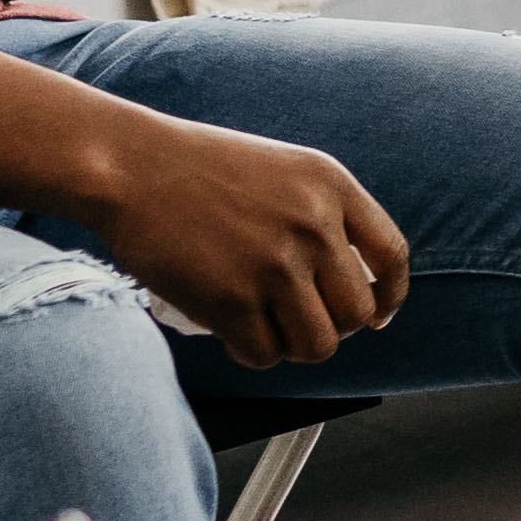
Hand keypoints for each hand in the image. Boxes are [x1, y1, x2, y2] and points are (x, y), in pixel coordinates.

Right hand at [69, 112, 412, 364]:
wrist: (127, 165)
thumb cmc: (196, 168)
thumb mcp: (282, 169)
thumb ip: (322, 216)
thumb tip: (351, 286)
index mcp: (331, 186)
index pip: (392, 257)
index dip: (390, 296)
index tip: (378, 315)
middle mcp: (312, 226)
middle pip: (356, 314)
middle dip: (331, 327)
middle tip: (298, 320)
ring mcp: (273, 265)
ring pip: (317, 345)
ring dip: (293, 346)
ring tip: (267, 328)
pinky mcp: (231, 300)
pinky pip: (265, 355)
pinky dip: (251, 352)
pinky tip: (234, 333)